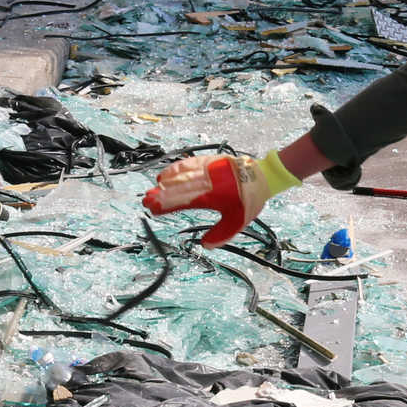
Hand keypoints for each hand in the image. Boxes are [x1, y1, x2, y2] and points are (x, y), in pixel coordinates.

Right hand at [142, 152, 299, 247]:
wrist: (260, 176)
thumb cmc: (249, 199)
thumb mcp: (238, 221)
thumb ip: (221, 234)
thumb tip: (204, 245)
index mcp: (213, 197)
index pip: (185, 201)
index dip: (168, 205)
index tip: (154, 209)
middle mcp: (208, 182)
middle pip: (180, 188)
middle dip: (162, 195)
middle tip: (146, 200)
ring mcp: (208, 169)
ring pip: (183, 175)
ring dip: (166, 182)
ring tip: (153, 190)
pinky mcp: (208, 161)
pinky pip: (189, 163)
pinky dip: (176, 169)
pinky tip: (165, 174)